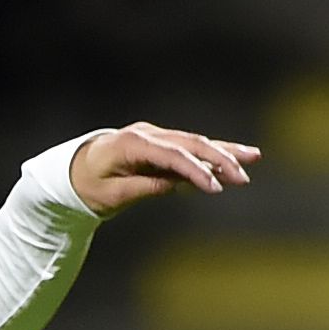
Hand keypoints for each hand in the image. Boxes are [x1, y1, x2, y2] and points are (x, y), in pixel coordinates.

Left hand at [69, 122, 259, 215]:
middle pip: (190, 143)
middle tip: (243, 176)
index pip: (172, 155)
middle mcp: (147, 134)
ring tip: (253, 158)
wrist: (75, 169)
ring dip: (224, 152)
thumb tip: (174, 186)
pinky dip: (212, 153)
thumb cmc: (89, 186)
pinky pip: (190, 148)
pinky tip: (236, 158)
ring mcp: (156, 137)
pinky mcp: (161, 144)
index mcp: (132, 144)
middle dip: (219, 159)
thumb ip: (143, 188)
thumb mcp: (111, 195)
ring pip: (195, 142)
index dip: (196, 170)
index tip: (215, 187)